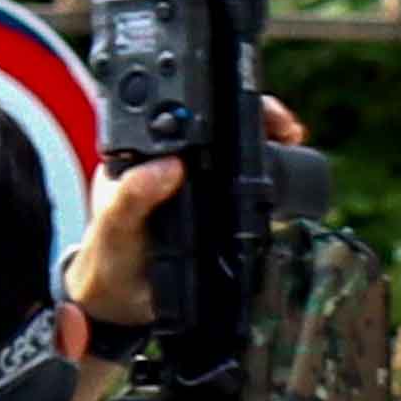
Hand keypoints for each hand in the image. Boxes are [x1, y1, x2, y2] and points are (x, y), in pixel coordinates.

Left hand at [55, 100, 306, 332]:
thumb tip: (167, 167)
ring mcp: (201, 182)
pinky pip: (250, 184)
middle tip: (282, 126)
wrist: (124, 297)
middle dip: (258, 115)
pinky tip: (286, 182)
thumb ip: (133, 196)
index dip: (213, 102)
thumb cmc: (110, 255)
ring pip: (241, 150)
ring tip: (290, 139)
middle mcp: (175, 159)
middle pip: (222, 123)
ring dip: (271, 141)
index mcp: (144, 152)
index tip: (239, 106)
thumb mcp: (115, 226)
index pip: (182, 111)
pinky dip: (273, 179)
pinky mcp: (220, 206)